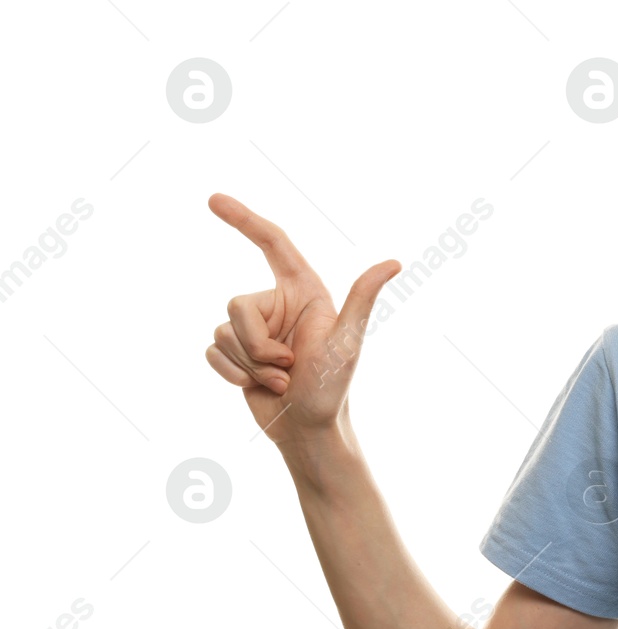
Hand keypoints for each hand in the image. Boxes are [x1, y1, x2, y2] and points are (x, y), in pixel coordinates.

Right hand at [205, 193, 399, 445]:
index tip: (213, 199)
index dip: (244, 219)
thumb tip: (394, 262)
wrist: (309, 430)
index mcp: (304, 292)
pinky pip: (212, 351)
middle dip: (258, 344)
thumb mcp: (348, 340)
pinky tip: (257, 387)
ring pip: (223, 331)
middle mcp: (277, 305)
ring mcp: (255, 330)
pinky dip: (231, 374)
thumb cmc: (332, 387)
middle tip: (290, 367)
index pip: (272, 244)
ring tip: (282, 380)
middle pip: (236, 303)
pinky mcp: (236, 353)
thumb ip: (362, 297)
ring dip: (250, 364)